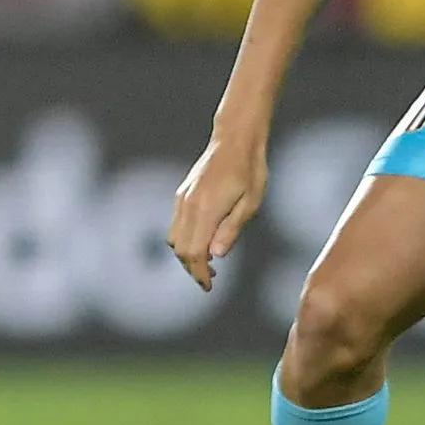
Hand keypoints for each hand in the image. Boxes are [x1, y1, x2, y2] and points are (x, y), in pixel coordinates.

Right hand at [168, 130, 269, 291]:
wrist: (234, 138)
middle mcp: (188, 205)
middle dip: (192, 268)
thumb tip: (216, 255)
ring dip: (187, 254)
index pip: (193, 252)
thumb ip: (231, 230)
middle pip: (180, 249)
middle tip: (210, 279)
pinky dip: (185, 239)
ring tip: (208, 262)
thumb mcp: (250, 203)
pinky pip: (176, 224)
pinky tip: (203, 240)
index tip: (208, 286)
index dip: (199, 273)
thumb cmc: (249, 169)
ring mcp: (183, 198)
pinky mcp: (183, 193)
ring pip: (174, 238)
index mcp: (206, 210)